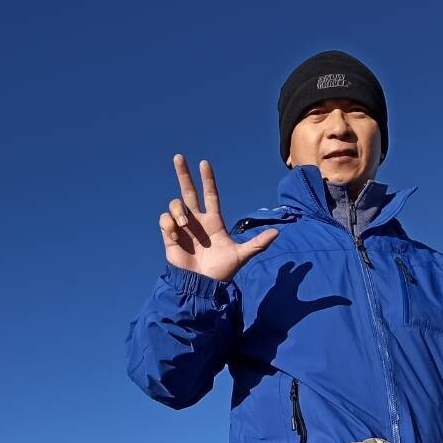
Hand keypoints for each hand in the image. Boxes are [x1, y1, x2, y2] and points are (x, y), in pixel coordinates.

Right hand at [159, 154, 277, 281]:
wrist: (202, 285)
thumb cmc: (221, 271)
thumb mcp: (242, 256)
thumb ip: (258, 244)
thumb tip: (278, 232)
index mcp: (213, 221)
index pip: (210, 194)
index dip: (208, 179)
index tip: (205, 163)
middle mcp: (197, 220)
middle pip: (188, 191)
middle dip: (183, 173)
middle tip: (179, 156)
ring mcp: (182, 228)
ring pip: (175, 205)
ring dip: (178, 210)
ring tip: (183, 225)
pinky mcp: (170, 236)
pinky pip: (164, 220)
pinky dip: (168, 223)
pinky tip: (175, 234)